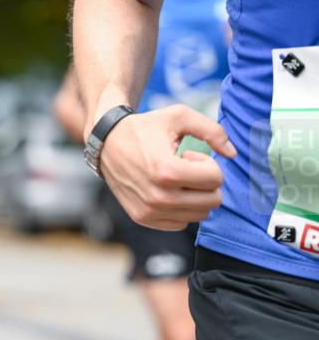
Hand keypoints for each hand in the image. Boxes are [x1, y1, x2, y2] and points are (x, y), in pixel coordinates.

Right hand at [98, 104, 236, 229]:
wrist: (106, 143)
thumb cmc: (144, 127)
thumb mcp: (178, 116)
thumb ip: (212, 130)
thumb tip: (232, 154)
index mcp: (167, 171)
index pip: (216, 179)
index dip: (206, 163)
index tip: (188, 154)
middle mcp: (158, 197)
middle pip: (212, 200)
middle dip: (205, 182)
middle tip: (184, 167)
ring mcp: (149, 211)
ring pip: (200, 215)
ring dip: (194, 196)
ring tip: (175, 179)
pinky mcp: (143, 218)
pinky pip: (181, 223)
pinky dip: (181, 208)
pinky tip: (167, 190)